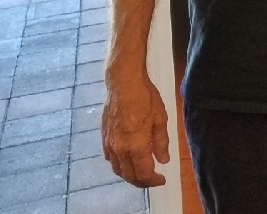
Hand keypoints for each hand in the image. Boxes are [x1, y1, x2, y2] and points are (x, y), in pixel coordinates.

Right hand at [101, 68, 169, 187]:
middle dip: (142, 182)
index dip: (154, 181)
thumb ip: (161, 143)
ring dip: (129, 175)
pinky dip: (119, 164)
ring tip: (141, 172)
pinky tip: (127, 159)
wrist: (123, 83)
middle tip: (152, 180)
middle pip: (129, 176)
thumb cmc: (144, 97)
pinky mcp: (104, 137)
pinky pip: (110, 158)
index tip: (162, 179)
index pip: (144, 174)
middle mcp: (120, 149)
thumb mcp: (161, 119)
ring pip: (118, 169)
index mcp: (136, 146)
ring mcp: (110, 144)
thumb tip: (163, 159)